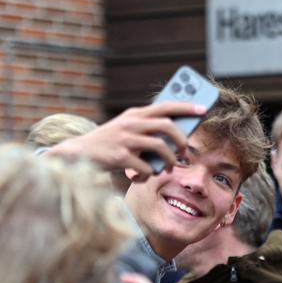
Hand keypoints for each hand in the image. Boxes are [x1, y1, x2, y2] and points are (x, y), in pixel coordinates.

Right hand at [49, 102, 205, 181]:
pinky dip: (148, 175)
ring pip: (161, 147)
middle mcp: (131, 123)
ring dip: (170, 160)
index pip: (165, 105)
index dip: (186, 107)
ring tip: (168, 167)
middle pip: (168, 126)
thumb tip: (178, 137)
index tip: (202, 109)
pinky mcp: (120, 156)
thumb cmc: (109, 143)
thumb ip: (148, 128)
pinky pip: (147, 167)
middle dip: (182, 139)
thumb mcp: (127, 128)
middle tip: (185, 150)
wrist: (77, 154)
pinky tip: (142, 177)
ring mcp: (126, 139)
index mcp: (135, 114)